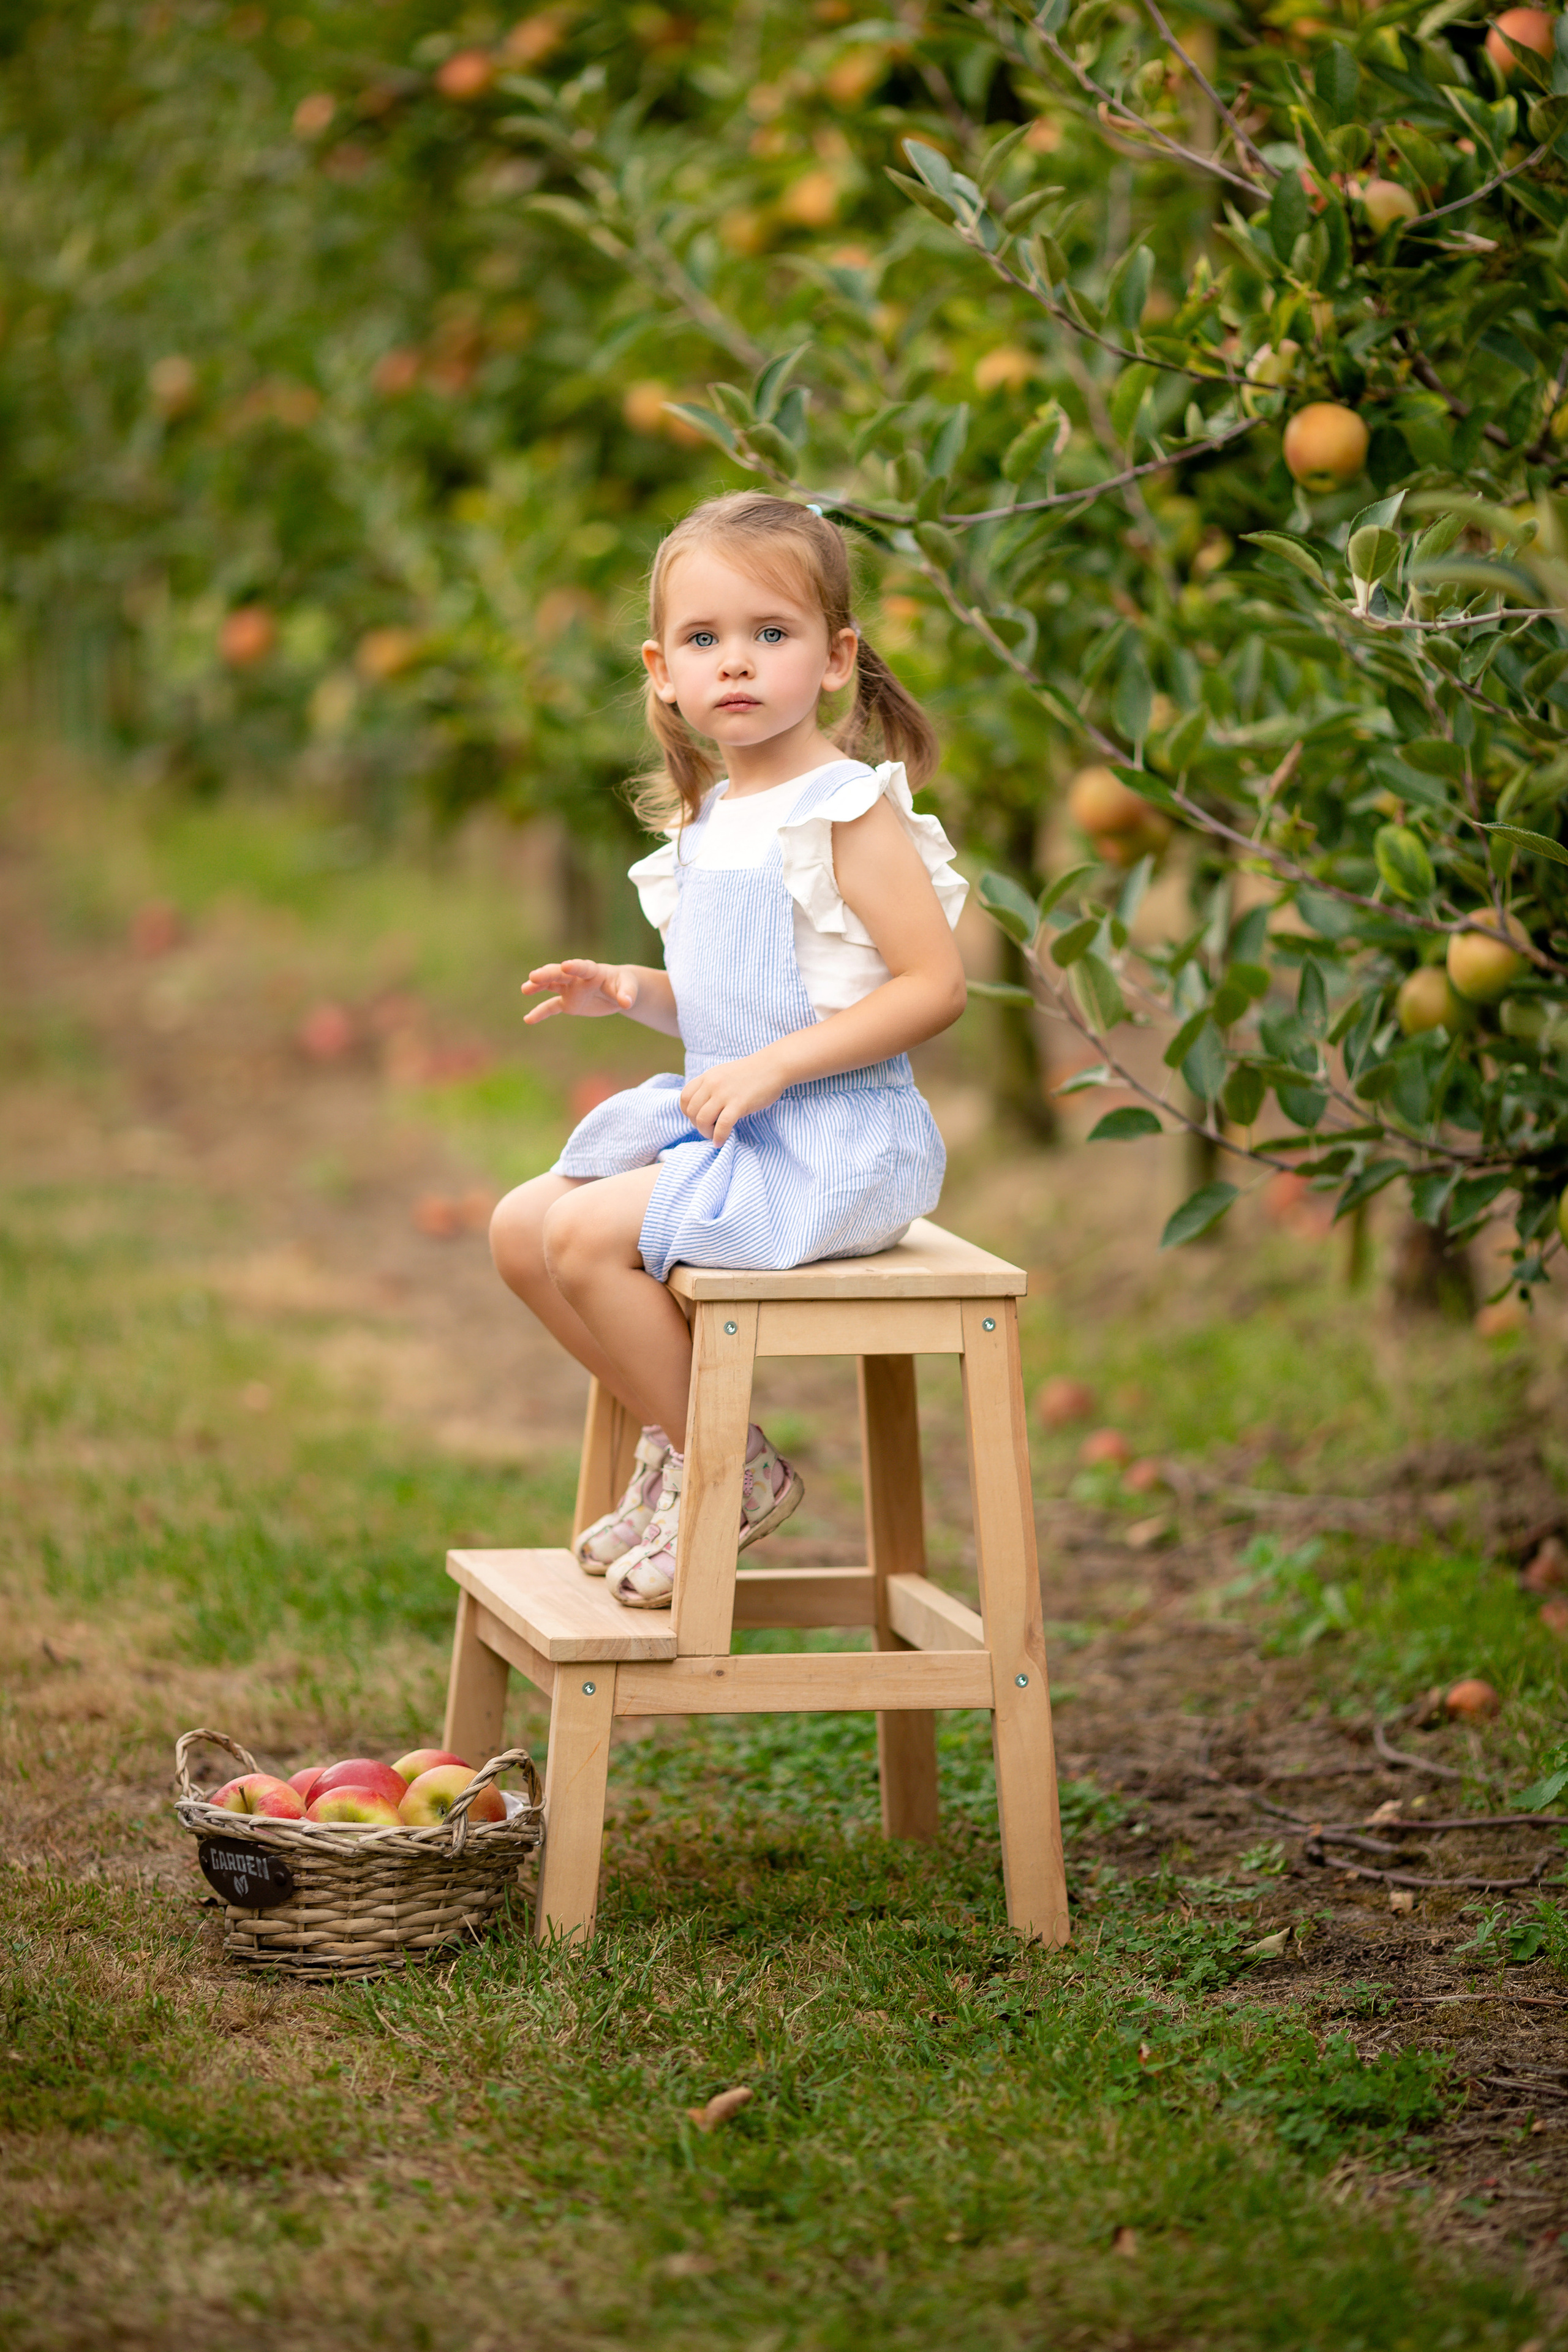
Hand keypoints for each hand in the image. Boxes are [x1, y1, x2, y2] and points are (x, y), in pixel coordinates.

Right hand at [521, 960, 638, 1023]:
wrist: (618, 990)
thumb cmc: (624, 985)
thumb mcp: (629, 988)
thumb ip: (627, 994)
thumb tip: (626, 1003)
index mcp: (593, 971)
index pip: (583, 967)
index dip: (575, 967)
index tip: (565, 966)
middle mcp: (578, 978)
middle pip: (560, 974)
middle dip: (547, 975)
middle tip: (533, 976)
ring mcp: (570, 990)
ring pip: (551, 986)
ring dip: (538, 986)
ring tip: (525, 989)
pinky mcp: (568, 1003)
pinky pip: (551, 1007)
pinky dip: (540, 1013)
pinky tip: (528, 1019)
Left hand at [680, 1052, 786, 1145]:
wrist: (774, 1066)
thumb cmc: (751, 1072)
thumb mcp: (724, 1074)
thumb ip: (712, 1086)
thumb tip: (703, 1106)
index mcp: (707, 1077)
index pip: (684, 1098)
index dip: (687, 1112)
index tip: (697, 1118)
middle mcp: (712, 1084)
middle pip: (691, 1111)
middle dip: (697, 1125)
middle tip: (708, 1129)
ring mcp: (724, 1094)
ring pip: (702, 1119)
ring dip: (706, 1132)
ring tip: (714, 1136)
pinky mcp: (739, 1104)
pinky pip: (722, 1125)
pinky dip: (719, 1137)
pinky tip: (721, 1141)